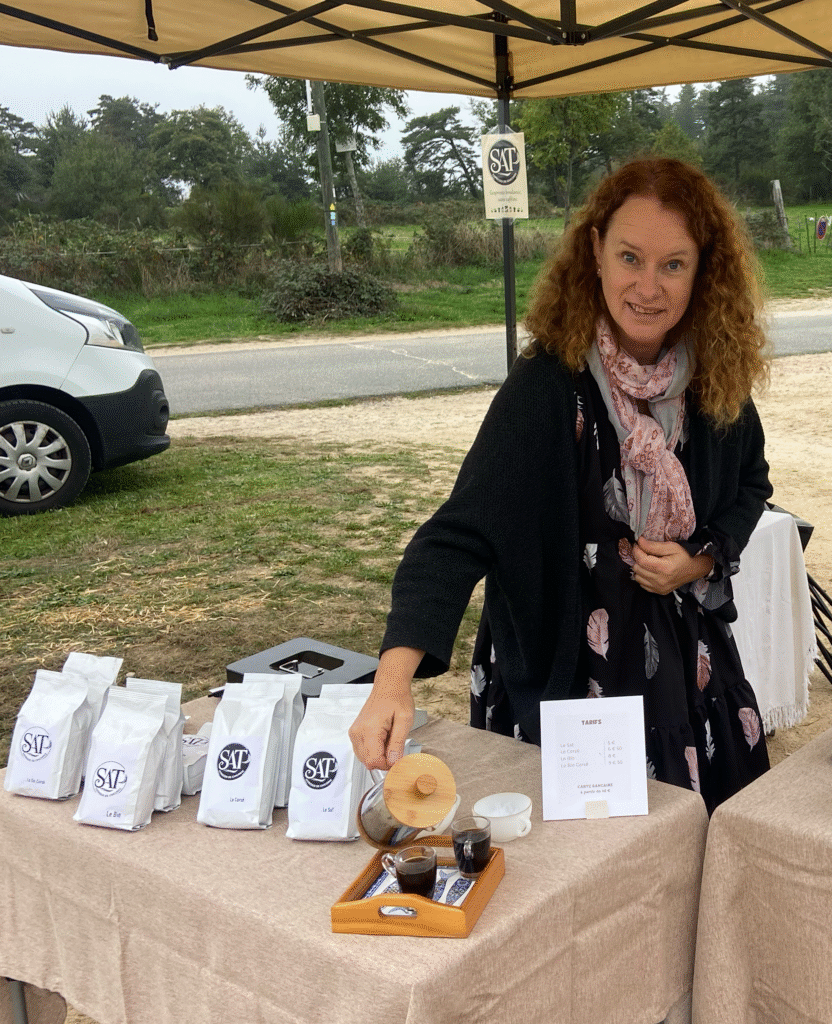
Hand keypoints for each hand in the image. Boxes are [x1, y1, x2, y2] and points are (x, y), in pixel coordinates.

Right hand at [348, 647, 422, 769]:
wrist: (389, 686)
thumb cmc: (397, 698)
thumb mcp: (404, 720)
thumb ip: (397, 743)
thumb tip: (393, 762)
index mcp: (369, 729)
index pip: (373, 761)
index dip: (387, 765)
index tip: (397, 759)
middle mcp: (358, 732)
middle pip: (368, 762)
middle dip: (383, 760)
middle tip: (395, 747)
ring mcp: (354, 732)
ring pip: (364, 758)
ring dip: (378, 755)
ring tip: (389, 740)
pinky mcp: (354, 732)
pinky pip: (362, 751)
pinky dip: (373, 750)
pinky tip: (382, 740)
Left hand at [631, 537, 713, 594]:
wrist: (692, 571)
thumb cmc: (683, 557)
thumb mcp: (671, 547)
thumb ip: (654, 545)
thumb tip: (639, 542)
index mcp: (664, 568)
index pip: (641, 560)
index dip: (637, 551)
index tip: (638, 545)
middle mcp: (660, 580)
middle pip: (637, 568)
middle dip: (637, 558)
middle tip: (643, 552)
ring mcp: (658, 588)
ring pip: (637, 576)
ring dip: (639, 568)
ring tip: (647, 562)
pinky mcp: (658, 592)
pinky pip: (642, 584)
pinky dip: (642, 576)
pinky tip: (649, 571)